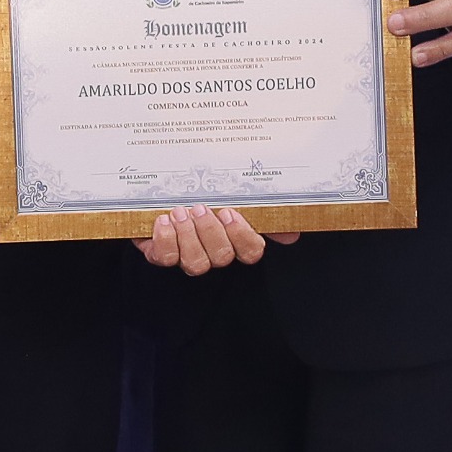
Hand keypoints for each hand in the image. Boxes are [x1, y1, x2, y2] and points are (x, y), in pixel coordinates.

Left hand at [138, 205, 301, 271]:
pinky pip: (167, 259)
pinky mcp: (163, 254)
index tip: (229, 213)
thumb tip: (291, 233)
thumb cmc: (201, 191)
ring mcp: (189, 256)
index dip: (241, 236)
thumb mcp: (233, 193)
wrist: (160, 188)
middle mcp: (214, 252)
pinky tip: (164, 220)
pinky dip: (166, 239)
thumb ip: (263, 211)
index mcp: (235, 239)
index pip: (251, 251)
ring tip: (180, 212)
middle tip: (200, 208)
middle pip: (222, 257)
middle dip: (210, 232)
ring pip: (197, 264)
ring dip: (188, 236)